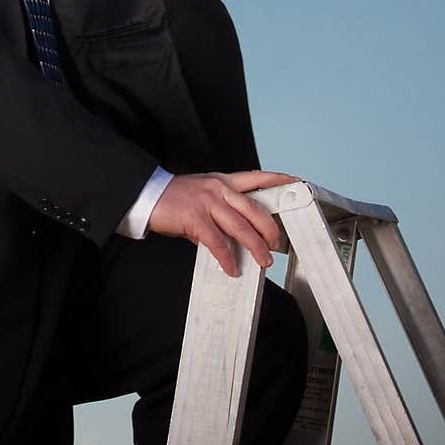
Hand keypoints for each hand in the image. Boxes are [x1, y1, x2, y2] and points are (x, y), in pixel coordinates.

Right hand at [146, 170, 301, 276]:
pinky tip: (232, 267)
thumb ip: (220, 211)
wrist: (149, 195)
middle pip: (255, 209)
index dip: (278, 179)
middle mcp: (219, 189)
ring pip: (241, 227)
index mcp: (223, 181)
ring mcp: (208, 202)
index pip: (257, 177)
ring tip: (263, 261)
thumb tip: (233, 237)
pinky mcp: (195, 218)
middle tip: (276, 244)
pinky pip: (217, 242)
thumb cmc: (175, 197)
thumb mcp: (203, 195)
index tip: (296, 182)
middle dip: (270, 229)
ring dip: (255, 247)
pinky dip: (227, 257)